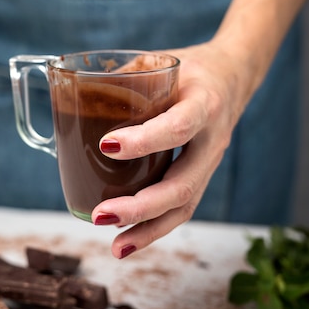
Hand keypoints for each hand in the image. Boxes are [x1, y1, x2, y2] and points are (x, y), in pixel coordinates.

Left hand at [92, 39, 250, 258]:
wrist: (234, 75)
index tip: (106, 146)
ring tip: (115, 246)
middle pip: (183, 184)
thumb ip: (125, 78)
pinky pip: (182, 207)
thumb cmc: (192, 67)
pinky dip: (155, 228)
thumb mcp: (162, 61)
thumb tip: (74, 95)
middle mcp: (213, 138)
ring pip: (185, 206)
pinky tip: (128, 241)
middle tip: (101, 216)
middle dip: (141, 206)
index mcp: (205, 102)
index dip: (144, 140)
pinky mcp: (203, 175)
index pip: (177, 126)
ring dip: (148, 228)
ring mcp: (211, 161)